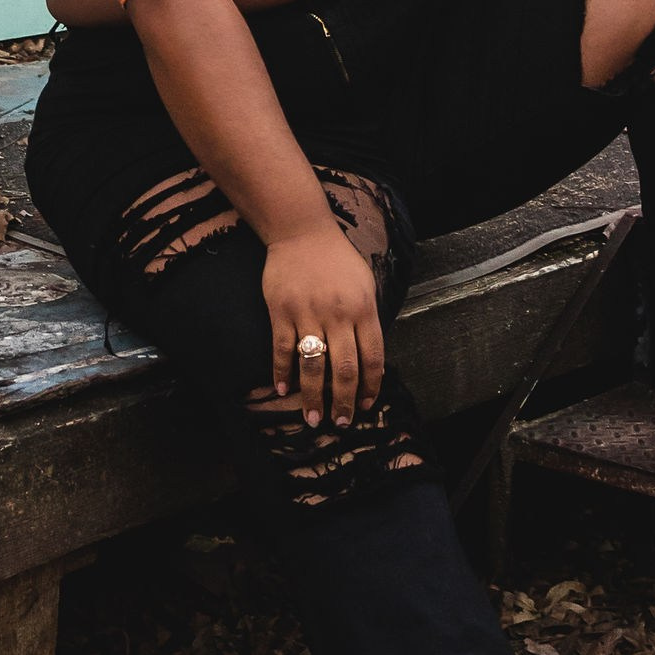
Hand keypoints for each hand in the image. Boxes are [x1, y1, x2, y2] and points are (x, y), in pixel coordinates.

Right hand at [262, 218, 384, 426]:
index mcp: (363, 309)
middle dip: (343, 402)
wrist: (301, 231)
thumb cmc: (337, 259)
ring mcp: (308, 313)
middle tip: (340, 423)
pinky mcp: (281, 311)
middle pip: (344, 369)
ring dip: (313, 396)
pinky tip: (283, 390)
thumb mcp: (365, 284)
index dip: (370, 387)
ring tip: (314, 418)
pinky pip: (283, 349)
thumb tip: (369, 361)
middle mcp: (338, 315)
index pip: (372, 358)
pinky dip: (282, 373)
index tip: (366, 406)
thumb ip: (367, 320)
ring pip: (313, 365)